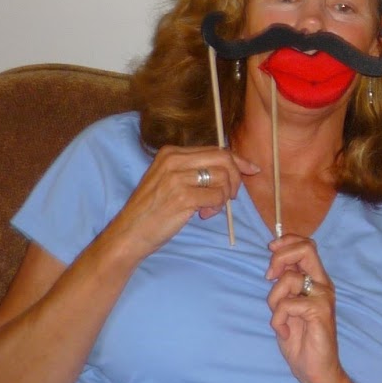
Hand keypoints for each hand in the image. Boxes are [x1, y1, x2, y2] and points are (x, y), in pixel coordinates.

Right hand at [105, 144, 257, 261]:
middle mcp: (173, 160)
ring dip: (223, 196)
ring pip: (223, 177)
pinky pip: (217, 196)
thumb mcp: (171, 180)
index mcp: (170, 153)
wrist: (129, 233)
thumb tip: (235, 167)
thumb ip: (196, 171)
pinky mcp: (182, 196)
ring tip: (209, 208)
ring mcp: (176, 177)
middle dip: (235, 178)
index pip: (215, 149)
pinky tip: (203, 213)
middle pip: (223, 158)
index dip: (238, 160)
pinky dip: (217, 206)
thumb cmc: (153, 209)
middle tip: (229, 196)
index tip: (252, 169)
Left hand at [266, 234, 346, 382]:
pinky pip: (287, 304)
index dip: (286, 242)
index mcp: (315, 280)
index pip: (306, 245)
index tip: (270, 251)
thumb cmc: (301, 340)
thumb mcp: (287, 306)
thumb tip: (275, 261)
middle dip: (280, 258)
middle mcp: (322, 284)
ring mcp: (323, 297)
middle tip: (269, 276)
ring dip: (273, 299)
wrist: (315, 370)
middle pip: (306, 249)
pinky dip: (277, 320)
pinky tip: (284, 333)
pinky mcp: (320, 311)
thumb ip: (285, 284)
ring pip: (289, 279)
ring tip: (279, 318)